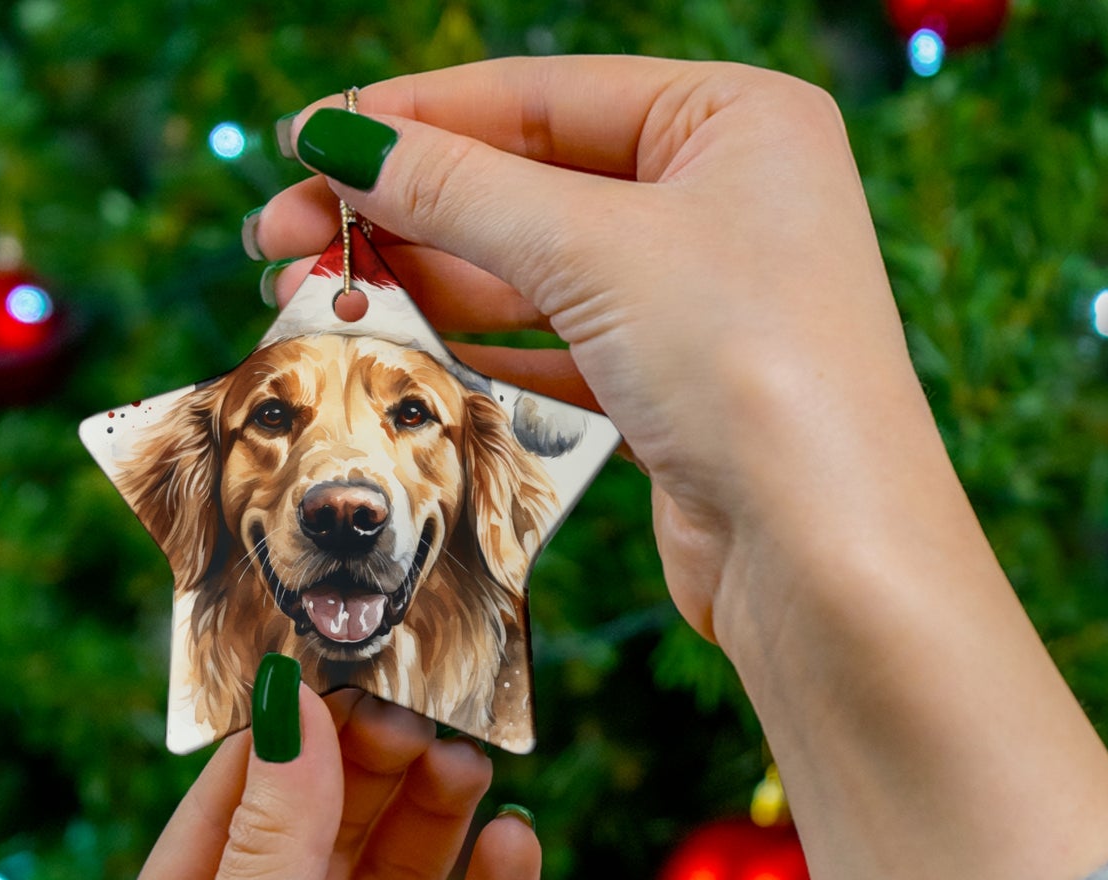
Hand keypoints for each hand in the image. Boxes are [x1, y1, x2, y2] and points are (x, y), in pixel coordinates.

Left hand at [85, 689, 538, 879]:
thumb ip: (270, 853)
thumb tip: (292, 710)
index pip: (230, 813)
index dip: (285, 738)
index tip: (341, 661)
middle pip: (325, 839)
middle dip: (371, 771)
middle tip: (424, 707)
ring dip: (435, 821)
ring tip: (471, 759)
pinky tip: (518, 847)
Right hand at [255, 58, 1107, 879]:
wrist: (825, 554)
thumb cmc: (751, 367)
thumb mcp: (594, 248)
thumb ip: (459, 190)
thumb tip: (341, 140)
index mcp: (733, 121)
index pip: (540, 96)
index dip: (414, 119)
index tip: (307, 144)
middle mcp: (721, 201)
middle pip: (528, 185)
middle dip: (403, 212)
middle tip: (282, 241)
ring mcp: (698, 301)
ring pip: (532, 274)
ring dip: (426, 283)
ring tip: (317, 298)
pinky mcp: (673, 389)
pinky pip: (555, 346)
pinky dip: (477, 344)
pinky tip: (399, 344)